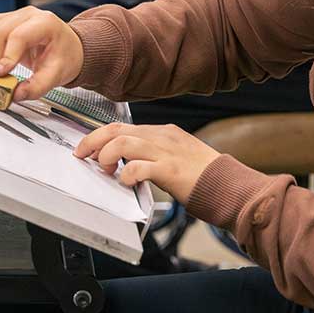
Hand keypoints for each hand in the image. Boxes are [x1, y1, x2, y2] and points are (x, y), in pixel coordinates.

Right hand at [0, 6, 83, 100]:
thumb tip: (15, 94)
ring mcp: (14, 15)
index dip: (6, 57)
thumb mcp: (56, 75)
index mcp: (45, 23)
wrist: (66, 48)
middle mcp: (28, 15)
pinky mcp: (3, 20)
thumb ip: (36, 87)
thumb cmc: (64, 56)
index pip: (19, 36)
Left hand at [73, 123, 219, 204]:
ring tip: (105, 170)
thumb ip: (153, 154)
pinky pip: (138, 167)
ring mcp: (166, 152)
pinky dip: (126, 174)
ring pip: (123, 143)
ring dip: (106, 156)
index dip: (99, 136)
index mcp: (163, 132)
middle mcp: (162, 137)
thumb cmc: (203, 176)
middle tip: (83, 156)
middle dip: (93, 141)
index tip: (87, 148)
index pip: (122, 127)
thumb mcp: (176, 155)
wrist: (229, 185)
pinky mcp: (170, 170)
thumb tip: (127, 162)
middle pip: (116, 130)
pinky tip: (126, 182)